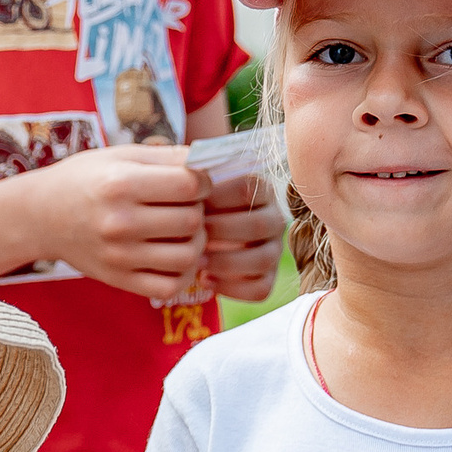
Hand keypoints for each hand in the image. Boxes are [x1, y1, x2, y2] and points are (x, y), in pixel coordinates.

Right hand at [10, 147, 207, 297]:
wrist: (40, 215)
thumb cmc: (85, 179)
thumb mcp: (120, 155)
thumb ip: (166, 156)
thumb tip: (211, 160)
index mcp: (120, 184)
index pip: (189, 184)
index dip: (203, 181)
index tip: (196, 182)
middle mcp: (119, 222)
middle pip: (191, 220)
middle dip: (199, 210)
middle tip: (188, 205)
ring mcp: (119, 256)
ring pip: (187, 255)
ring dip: (196, 242)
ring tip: (185, 231)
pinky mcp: (119, 279)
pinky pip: (170, 286)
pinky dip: (184, 274)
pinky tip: (177, 257)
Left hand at [199, 174, 283, 301]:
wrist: (197, 236)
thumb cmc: (195, 206)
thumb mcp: (195, 187)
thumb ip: (191, 176)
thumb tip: (177, 162)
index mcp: (261, 189)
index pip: (248, 189)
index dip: (219, 197)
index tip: (193, 204)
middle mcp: (274, 218)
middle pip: (258, 225)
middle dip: (221, 232)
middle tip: (194, 236)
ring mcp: (274, 250)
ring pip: (263, 259)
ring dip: (226, 262)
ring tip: (198, 262)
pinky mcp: (268, 277)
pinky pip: (261, 288)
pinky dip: (232, 288)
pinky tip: (206, 280)